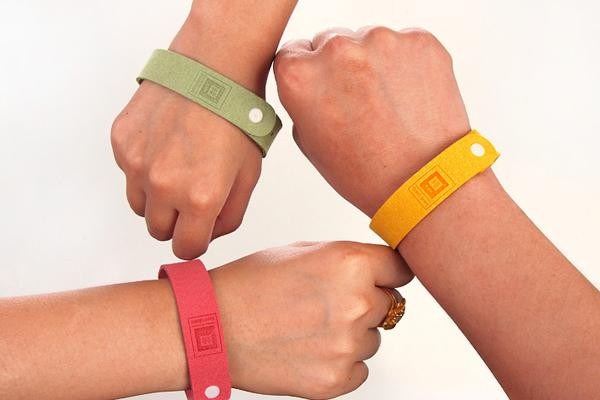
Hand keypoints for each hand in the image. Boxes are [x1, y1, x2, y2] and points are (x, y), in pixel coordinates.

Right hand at [111, 8, 276, 259]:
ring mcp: (137, 163)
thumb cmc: (238, 119)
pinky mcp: (121, 142)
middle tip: (191, 194)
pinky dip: (143, 168)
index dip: (196, 241)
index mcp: (200, 198)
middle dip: (176, 221)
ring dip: (157, 198)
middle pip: (159, 231)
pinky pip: (128, 173)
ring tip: (178, 167)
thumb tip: (208, 234)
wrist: (213, 68)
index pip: (186, 249)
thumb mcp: (249, 174)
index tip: (199, 229)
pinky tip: (165, 144)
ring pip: (139, 205)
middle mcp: (163, 186)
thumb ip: (230, 215)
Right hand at [209, 241, 413, 398]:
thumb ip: (346, 258)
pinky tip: (309, 350)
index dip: (387, 273)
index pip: (400, 269)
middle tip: (326, 303)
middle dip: (365, 302)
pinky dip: (341, 363)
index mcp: (351, 264)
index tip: (382, 278)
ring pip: (372, 339)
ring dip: (351, 334)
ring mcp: (347, 346)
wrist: (211, 327)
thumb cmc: (249, 284)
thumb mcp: (301, 250)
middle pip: (389, 305)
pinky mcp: (335, 380)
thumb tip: (375, 270)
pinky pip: (359, 370)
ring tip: (309, 327)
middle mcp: (357, 304)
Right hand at [274, 27, 470, 216]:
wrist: (423, 183)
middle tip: (359, 102)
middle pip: (330, 41)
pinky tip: (408, 97)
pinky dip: (405, 64)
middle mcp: (338, 50)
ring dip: (373, 63)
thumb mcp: (310, 142)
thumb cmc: (365, 172)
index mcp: (301, 76)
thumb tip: (312, 78)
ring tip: (388, 105)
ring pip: (368, 40)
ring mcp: (382, 40)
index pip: (293, 53)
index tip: (323, 90)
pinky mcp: (420, 41)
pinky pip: (404, 44)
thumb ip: (302, 100)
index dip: (308, 74)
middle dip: (340, 66)